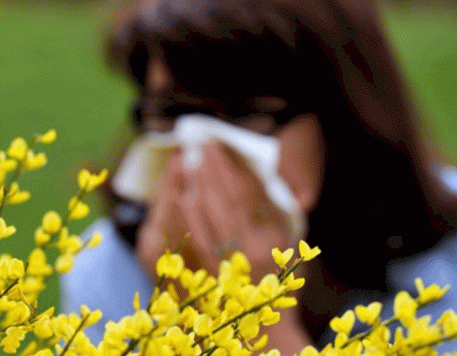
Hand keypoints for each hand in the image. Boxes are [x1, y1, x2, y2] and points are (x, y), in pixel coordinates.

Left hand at [136, 142, 291, 282]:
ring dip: (196, 184)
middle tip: (199, 144)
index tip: (221, 145)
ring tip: (188, 160)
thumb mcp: (286, 239)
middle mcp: (251, 250)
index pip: (249, 194)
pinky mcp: (209, 272)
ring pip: (209, 214)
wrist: (266, 324)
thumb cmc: (280, 278)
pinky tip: (182, 193)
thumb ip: (270, 208)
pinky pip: (196, 235)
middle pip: (226, 199)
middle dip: (211, 168)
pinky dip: (187, 212)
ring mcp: (228, 263)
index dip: (233, 166)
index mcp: (273, 239)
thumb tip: (249, 172)